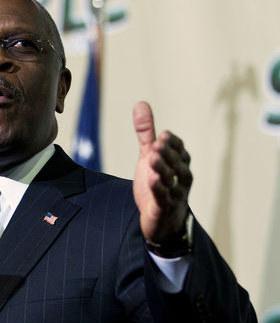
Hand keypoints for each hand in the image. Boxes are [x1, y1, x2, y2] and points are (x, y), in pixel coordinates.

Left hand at [132, 102, 191, 244]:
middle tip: (157, 144)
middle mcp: (181, 177)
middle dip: (168, 154)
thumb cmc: (157, 183)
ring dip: (163, 168)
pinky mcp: (164, 208)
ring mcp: (174, 194)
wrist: (160, 220)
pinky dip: (159, 190)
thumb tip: (140, 103)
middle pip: (178, 163)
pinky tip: (151, 181)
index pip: (180, 150)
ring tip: (151, 157)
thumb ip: (146, 133)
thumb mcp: (149, 156)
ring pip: (172, 180)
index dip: (173, 143)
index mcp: (179, 163)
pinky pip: (164, 198)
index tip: (163, 135)